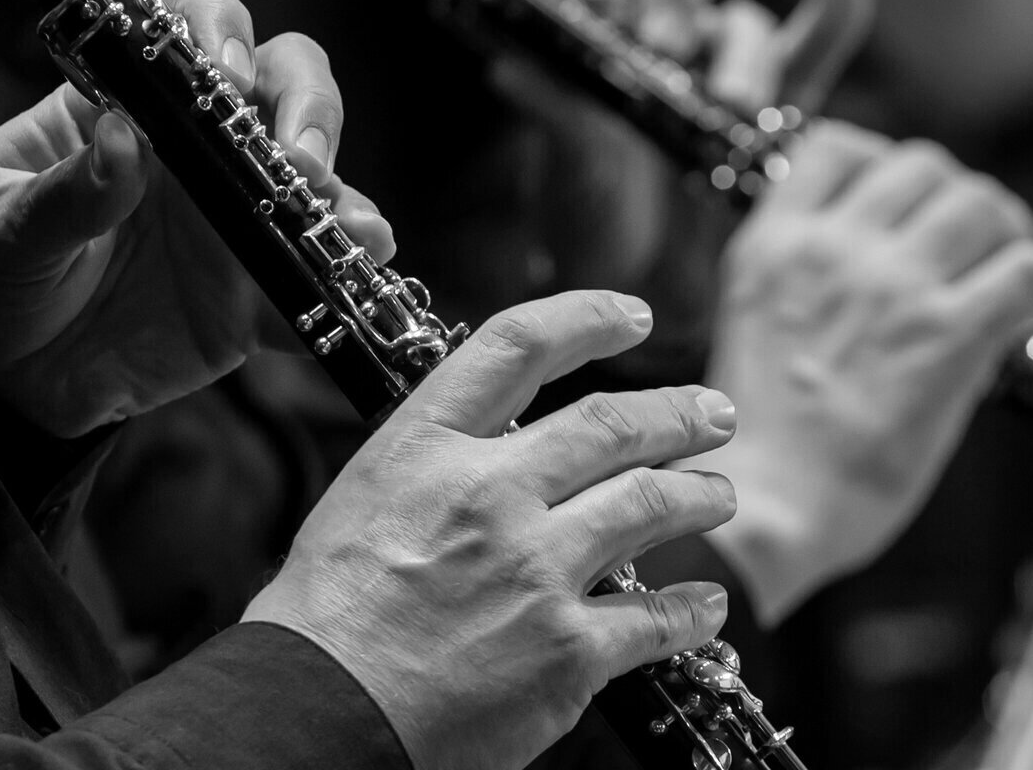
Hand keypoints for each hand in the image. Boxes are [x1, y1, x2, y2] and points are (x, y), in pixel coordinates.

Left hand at [0, 0, 388, 435]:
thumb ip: (60, 194)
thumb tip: (120, 137)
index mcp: (122, 109)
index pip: (184, 34)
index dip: (217, 33)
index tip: (223, 78)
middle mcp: (192, 154)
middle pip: (279, 87)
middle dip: (307, 107)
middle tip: (298, 158)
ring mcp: (230, 222)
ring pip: (315, 180)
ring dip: (341, 192)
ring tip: (342, 225)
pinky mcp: (249, 297)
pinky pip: (311, 282)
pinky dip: (344, 279)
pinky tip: (355, 277)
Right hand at [244, 291, 738, 769]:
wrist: (313, 715)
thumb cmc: (323, 622)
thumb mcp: (360, 503)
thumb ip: (433, 469)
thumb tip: (490, 456)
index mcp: (425, 448)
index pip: (517, 346)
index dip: (587, 318)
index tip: (631, 316)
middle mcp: (489, 493)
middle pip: (611, 424)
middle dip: (678, 413)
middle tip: (712, 415)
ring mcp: (535, 569)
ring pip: (653, 502)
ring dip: (701, 495)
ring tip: (719, 495)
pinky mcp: (567, 650)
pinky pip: (657, 618)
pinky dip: (692, 609)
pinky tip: (705, 605)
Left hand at [500, 0, 873, 331]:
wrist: (639, 295)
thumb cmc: (594, 224)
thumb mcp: (570, 171)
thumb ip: (555, 112)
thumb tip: (507, 65)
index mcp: (605, 43)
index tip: (596, 4)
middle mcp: (667, 43)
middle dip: (673, 7)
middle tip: (663, 46)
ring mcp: (722, 72)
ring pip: (742, 33)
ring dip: (741, 56)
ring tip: (731, 103)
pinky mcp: (776, 111)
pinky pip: (809, 57)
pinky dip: (831, 23)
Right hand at [673, 123, 1032, 624]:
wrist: (763, 508)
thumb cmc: (754, 447)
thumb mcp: (751, 329)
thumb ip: (804, 286)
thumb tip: (887, 279)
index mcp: (774, 247)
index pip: (836, 147)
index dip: (882, 162)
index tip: (904, 198)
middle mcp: (835, 250)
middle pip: (923, 167)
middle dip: (956, 197)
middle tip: (974, 241)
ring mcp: (895, 288)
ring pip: (982, 204)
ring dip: (1011, 229)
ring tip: (1018, 266)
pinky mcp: (949, 338)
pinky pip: (1030, 270)